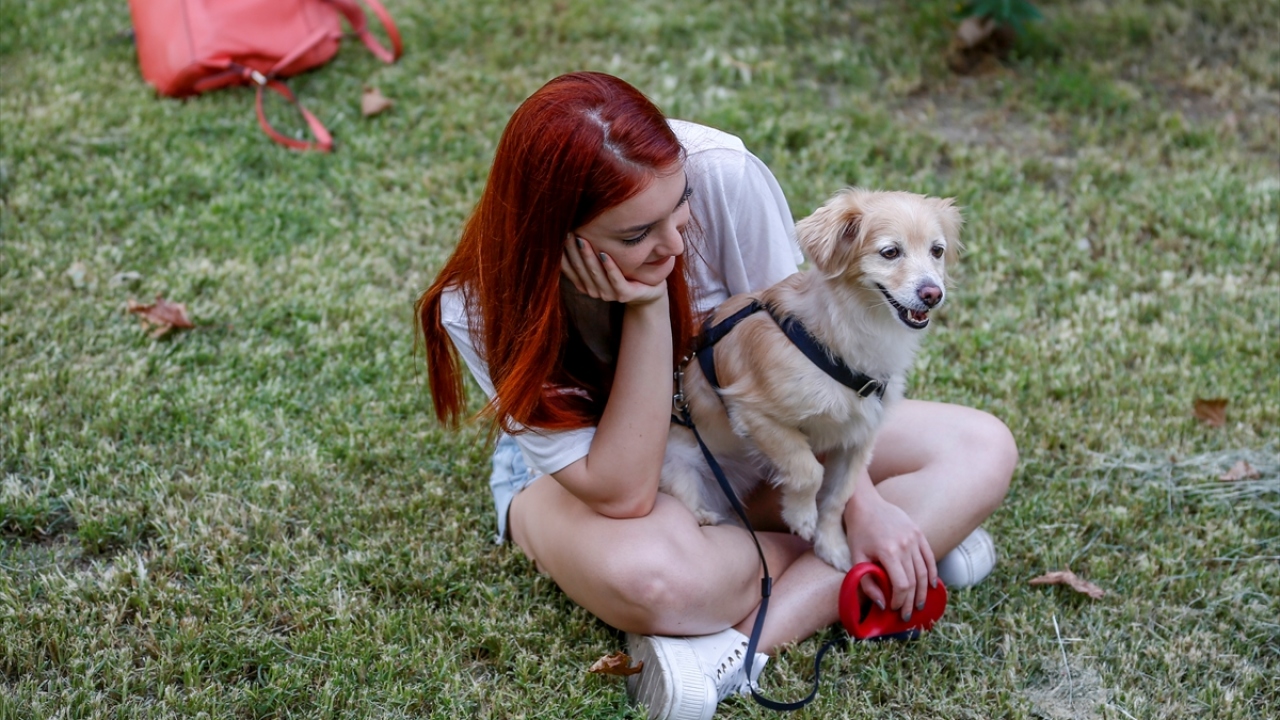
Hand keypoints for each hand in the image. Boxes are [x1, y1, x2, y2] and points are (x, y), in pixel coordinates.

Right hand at [560, 234, 667, 304]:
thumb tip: (571, 230)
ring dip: (588, 256)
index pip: (569, 268)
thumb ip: (588, 254)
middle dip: (573, 250)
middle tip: (568, 232)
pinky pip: (615, 279)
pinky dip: (609, 267)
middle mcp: (594, 291)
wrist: (649, 290)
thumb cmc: (623, 271)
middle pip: (580, 269)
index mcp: (585, 284)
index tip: (559, 235)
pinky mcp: (625, 295)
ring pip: (595, 273)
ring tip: (582, 239)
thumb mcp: (602, 263)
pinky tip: (605, 253)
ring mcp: (609, 294)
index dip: (563, 253)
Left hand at [845, 489, 936, 620]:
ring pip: (923, 572)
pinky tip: (930, 586)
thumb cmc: (858, 532)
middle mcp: (904, 545)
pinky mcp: (918, 533)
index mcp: (888, 552)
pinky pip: (929, 557)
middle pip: (914, 581)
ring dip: (923, 591)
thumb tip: (882, 604)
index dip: (900, 601)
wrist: (866, 504)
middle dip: (911, 601)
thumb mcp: (856, 558)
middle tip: (908, 614)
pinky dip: (932, 573)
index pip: (901, 585)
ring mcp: (914, 538)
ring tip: (919, 604)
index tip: (894, 609)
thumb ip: (867, 583)